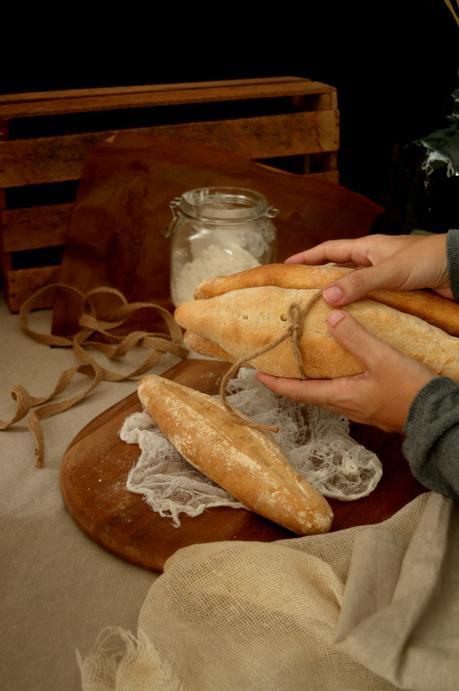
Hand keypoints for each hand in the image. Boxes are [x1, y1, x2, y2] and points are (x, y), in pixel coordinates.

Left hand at [256, 310, 434, 433]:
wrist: (436, 415)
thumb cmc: (408, 389)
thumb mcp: (381, 358)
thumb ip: (355, 338)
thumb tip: (331, 317)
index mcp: (340, 396)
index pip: (298, 392)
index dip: (277, 383)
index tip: (258, 374)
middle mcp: (345, 406)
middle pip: (308, 394)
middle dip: (289, 382)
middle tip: (275, 367)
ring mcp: (358, 408)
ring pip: (325, 394)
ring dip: (309, 382)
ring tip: (301, 365)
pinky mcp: (371, 405)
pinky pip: (341, 393)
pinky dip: (329, 380)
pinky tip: (337, 368)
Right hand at [286, 233, 452, 305]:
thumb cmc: (426, 260)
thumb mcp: (389, 271)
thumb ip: (359, 283)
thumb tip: (326, 297)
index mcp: (367, 249)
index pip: (329, 250)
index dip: (307, 258)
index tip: (287, 267)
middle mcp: (372, 262)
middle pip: (338, 271)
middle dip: (319, 281)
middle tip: (299, 298)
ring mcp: (384, 279)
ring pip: (354, 289)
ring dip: (340, 300)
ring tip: (320, 316)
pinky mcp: (396, 294)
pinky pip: (371, 302)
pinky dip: (359, 311)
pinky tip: (350, 324)